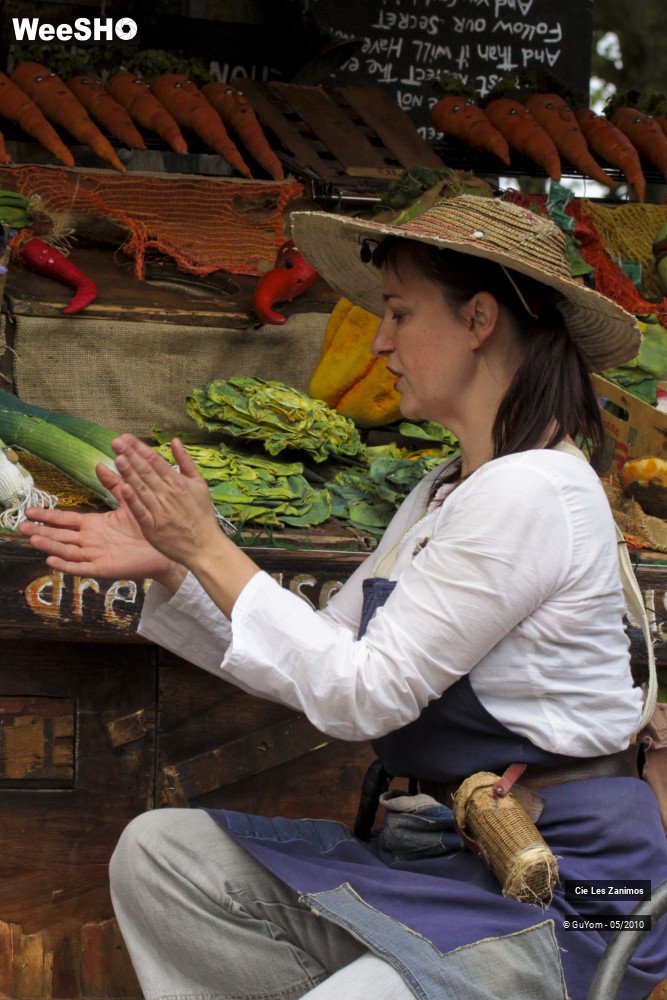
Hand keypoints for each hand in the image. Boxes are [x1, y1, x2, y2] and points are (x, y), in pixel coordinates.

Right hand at [19, 463, 183, 587]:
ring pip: (67, 551)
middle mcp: (90, 541)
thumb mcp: (128, 501)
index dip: (48, 515)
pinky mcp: (104, 568)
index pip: (65, 520)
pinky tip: (52, 560)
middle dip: (41, 531)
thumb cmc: (146, 528)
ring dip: (50, 546)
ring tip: (33, 539)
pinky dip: (67, 565)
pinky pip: (82, 568)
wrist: (164, 549)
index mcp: (94, 525)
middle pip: (60, 536)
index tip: (29, 510)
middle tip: (21, 526)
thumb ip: (114, 485)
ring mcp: (95, 555)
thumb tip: (101, 465)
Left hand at [111, 435, 221, 569]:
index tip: (125, 438)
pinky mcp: (152, 527)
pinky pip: (141, 511)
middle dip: (130, 455)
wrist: (204, 546)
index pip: (155, 460)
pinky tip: (123, 487)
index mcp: (177, 482)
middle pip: (145, 471)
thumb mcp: (199, 484)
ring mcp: (159, 511)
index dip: (139, 448)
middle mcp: (167, 494)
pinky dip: (133, 500)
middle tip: (116, 442)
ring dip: (129, 473)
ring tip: (118, 458)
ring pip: (141, 488)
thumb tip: (175, 440)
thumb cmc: (202, 515)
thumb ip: (185, 461)